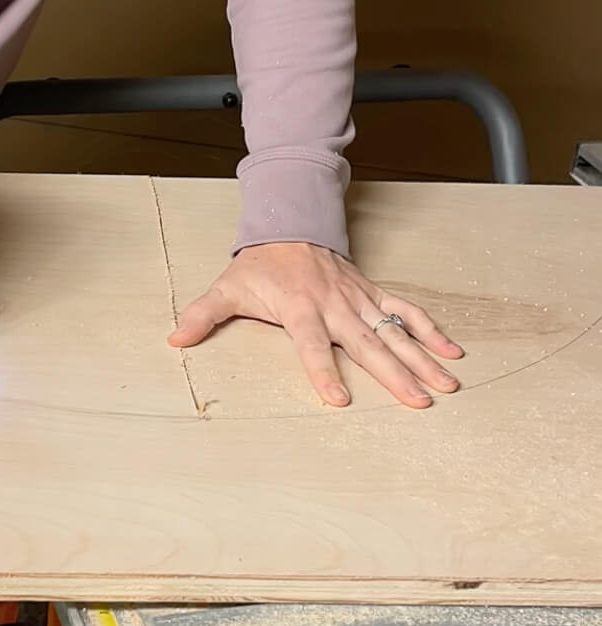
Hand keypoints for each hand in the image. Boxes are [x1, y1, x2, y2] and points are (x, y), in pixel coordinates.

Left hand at [169, 241, 463, 409]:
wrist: (288, 223)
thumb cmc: (257, 264)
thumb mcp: (226, 288)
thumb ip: (202, 316)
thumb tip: (173, 339)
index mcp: (299, 308)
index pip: (311, 345)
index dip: (323, 371)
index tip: (339, 400)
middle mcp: (334, 305)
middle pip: (366, 344)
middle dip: (394, 374)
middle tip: (419, 401)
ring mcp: (358, 300)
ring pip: (394, 332)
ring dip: (421, 357)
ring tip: (447, 383)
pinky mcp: (372, 294)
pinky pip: (405, 312)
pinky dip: (429, 330)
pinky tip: (452, 351)